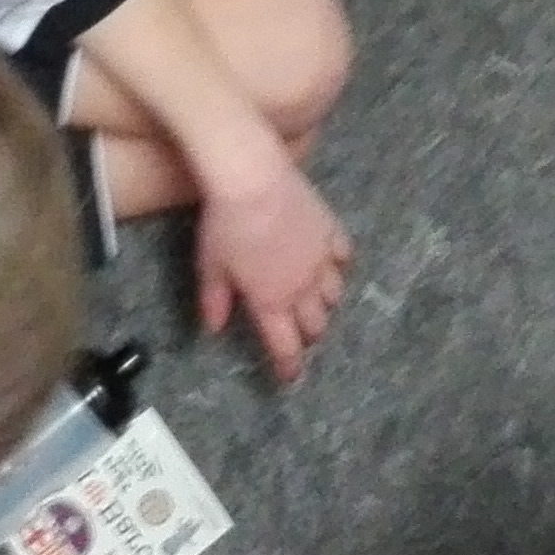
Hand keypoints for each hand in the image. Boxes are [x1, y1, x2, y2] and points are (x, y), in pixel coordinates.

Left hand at [195, 162, 352, 380]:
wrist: (253, 176)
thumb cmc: (225, 223)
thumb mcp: (210, 265)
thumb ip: (215, 300)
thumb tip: (214, 329)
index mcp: (271, 300)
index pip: (285, 345)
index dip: (289, 365)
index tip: (290, 377)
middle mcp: (302, 286)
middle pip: (315, 324)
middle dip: (307, 334)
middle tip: (297, 334)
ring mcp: (321, 258)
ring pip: (334, 294)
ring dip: (324, 304)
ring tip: (313, 301)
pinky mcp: (331, 230)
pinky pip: (343, 257)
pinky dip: (338, 266)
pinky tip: (330, 263)